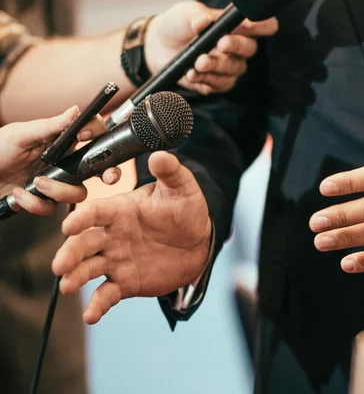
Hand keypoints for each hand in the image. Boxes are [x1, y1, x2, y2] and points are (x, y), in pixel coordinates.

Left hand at [1, 107, 120, 215]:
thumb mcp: (20, 135)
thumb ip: (50, 126)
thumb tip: (76, 110)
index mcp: (61, 141)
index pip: (92, 133)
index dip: (97, 134)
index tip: (85, 136)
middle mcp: (63, 161)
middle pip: (97, 167)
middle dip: (108, 173)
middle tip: (108, 177)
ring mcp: (55, 182)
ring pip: (78, 191)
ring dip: (58, 190)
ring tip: (36, 183)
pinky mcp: (43, 200)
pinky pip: (52, 207)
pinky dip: (34, 203)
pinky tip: (19, 194)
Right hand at [52, 151, 211, 323]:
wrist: (198, 242)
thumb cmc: (186, 210)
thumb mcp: (182, 189)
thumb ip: (171, 172)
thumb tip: (161, 154)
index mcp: (120, 210)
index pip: (95, 212)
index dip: (81, 218)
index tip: (69, 225)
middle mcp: (112, 235)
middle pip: (84, 243)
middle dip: (70, 253)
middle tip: (59, 264)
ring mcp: (116, 259)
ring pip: (89, 268)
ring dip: (76, 277)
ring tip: (67, 285)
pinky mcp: (124, 282)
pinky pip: (107, 294)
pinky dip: (97, 305)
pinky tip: (91, 315)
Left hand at [144, 1, 277, 94]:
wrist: (157, 45)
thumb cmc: (178, 25)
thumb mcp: (186, 13)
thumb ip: (198, 16)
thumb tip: (205, 22)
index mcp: (236, 25)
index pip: (264, 25)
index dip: (262, 25)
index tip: (247, 24)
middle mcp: (237, 46)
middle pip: (250, 49)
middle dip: (235, 46)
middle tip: (220, 43)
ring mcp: (228, 65)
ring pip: (234, 69)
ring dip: (216, 66)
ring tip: (197, 62)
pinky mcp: (216, 81)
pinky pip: (219, 85)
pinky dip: (205, 80)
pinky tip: (191, 74)